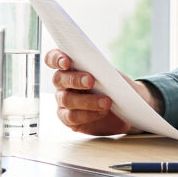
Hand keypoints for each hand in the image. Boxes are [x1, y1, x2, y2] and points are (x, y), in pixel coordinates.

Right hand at [45, 49, 162, 135]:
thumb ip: (101, 68)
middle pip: (59, 79)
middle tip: (91, 81)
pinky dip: (88, 114)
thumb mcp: (111, 74)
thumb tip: (99, 68)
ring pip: (66, 99)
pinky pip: (71, 117)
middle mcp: (62, 82)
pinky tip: (101, 112)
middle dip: (75, 79)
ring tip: (106, 102)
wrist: (124, 107)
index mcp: (69, 65)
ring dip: (87, 100)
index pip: (53, 58)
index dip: (56, 59)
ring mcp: (62, 100)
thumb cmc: (115, 85)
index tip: (66, 62)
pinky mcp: (67, 118)